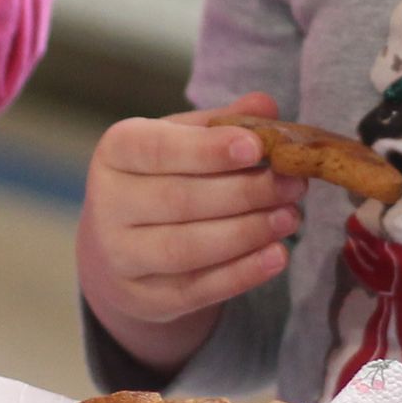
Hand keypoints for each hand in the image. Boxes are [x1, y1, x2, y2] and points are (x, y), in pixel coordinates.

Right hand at [76, 95, 307, 371]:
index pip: (158, 149)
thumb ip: (223, 123)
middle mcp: (107, 204)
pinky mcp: (143, 298)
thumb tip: (265, 105)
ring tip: (290, 217)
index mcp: (116, 152)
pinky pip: (196, 290)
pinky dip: (241, 274)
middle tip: (294, 184)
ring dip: (247, 233)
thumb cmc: (162, 178)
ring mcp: (120, 256)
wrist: (121, 246)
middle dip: (245, 192)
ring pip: (187, 248)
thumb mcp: (184, 141)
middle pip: (179, 200)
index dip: (206, 150)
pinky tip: (277, 256)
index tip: (255, 147)